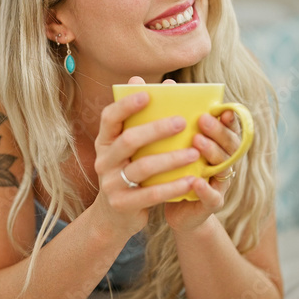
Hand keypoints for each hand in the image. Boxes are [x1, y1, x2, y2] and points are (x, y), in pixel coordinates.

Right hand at [91, 76, 200, 238]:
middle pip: (129, 140)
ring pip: (143, 167)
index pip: (109, 117)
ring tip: (194, 153)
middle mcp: (104, 160)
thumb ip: (142, 119)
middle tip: (183, 122)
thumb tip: (161, 81)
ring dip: (171, 159)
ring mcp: (111, 183)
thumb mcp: (129, 148)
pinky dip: (173, 186)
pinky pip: (151, 193)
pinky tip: (192, 180)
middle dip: (156, 129)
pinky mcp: (122, 204)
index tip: (148, 94)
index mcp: (105, 141)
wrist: (114, 216)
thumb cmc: (130, 171)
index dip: (126, 104)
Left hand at [164, 107, 241, 233]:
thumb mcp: (168, 144)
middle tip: (202, 120)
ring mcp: (219, 183)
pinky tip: (196, 182)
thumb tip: (137, 81)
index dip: (228, 117)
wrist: (171, 207)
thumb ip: (160, 116)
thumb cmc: (170, 168)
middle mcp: (222, 162)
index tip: (221, 106)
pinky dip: (205, 189)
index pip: (228, 127)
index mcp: (216, 145)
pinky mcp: (210, 204)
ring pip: (223, 166)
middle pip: (229, 144)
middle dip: (217, 131)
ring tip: (197, 142)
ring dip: (212, 153)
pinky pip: (212, 196)